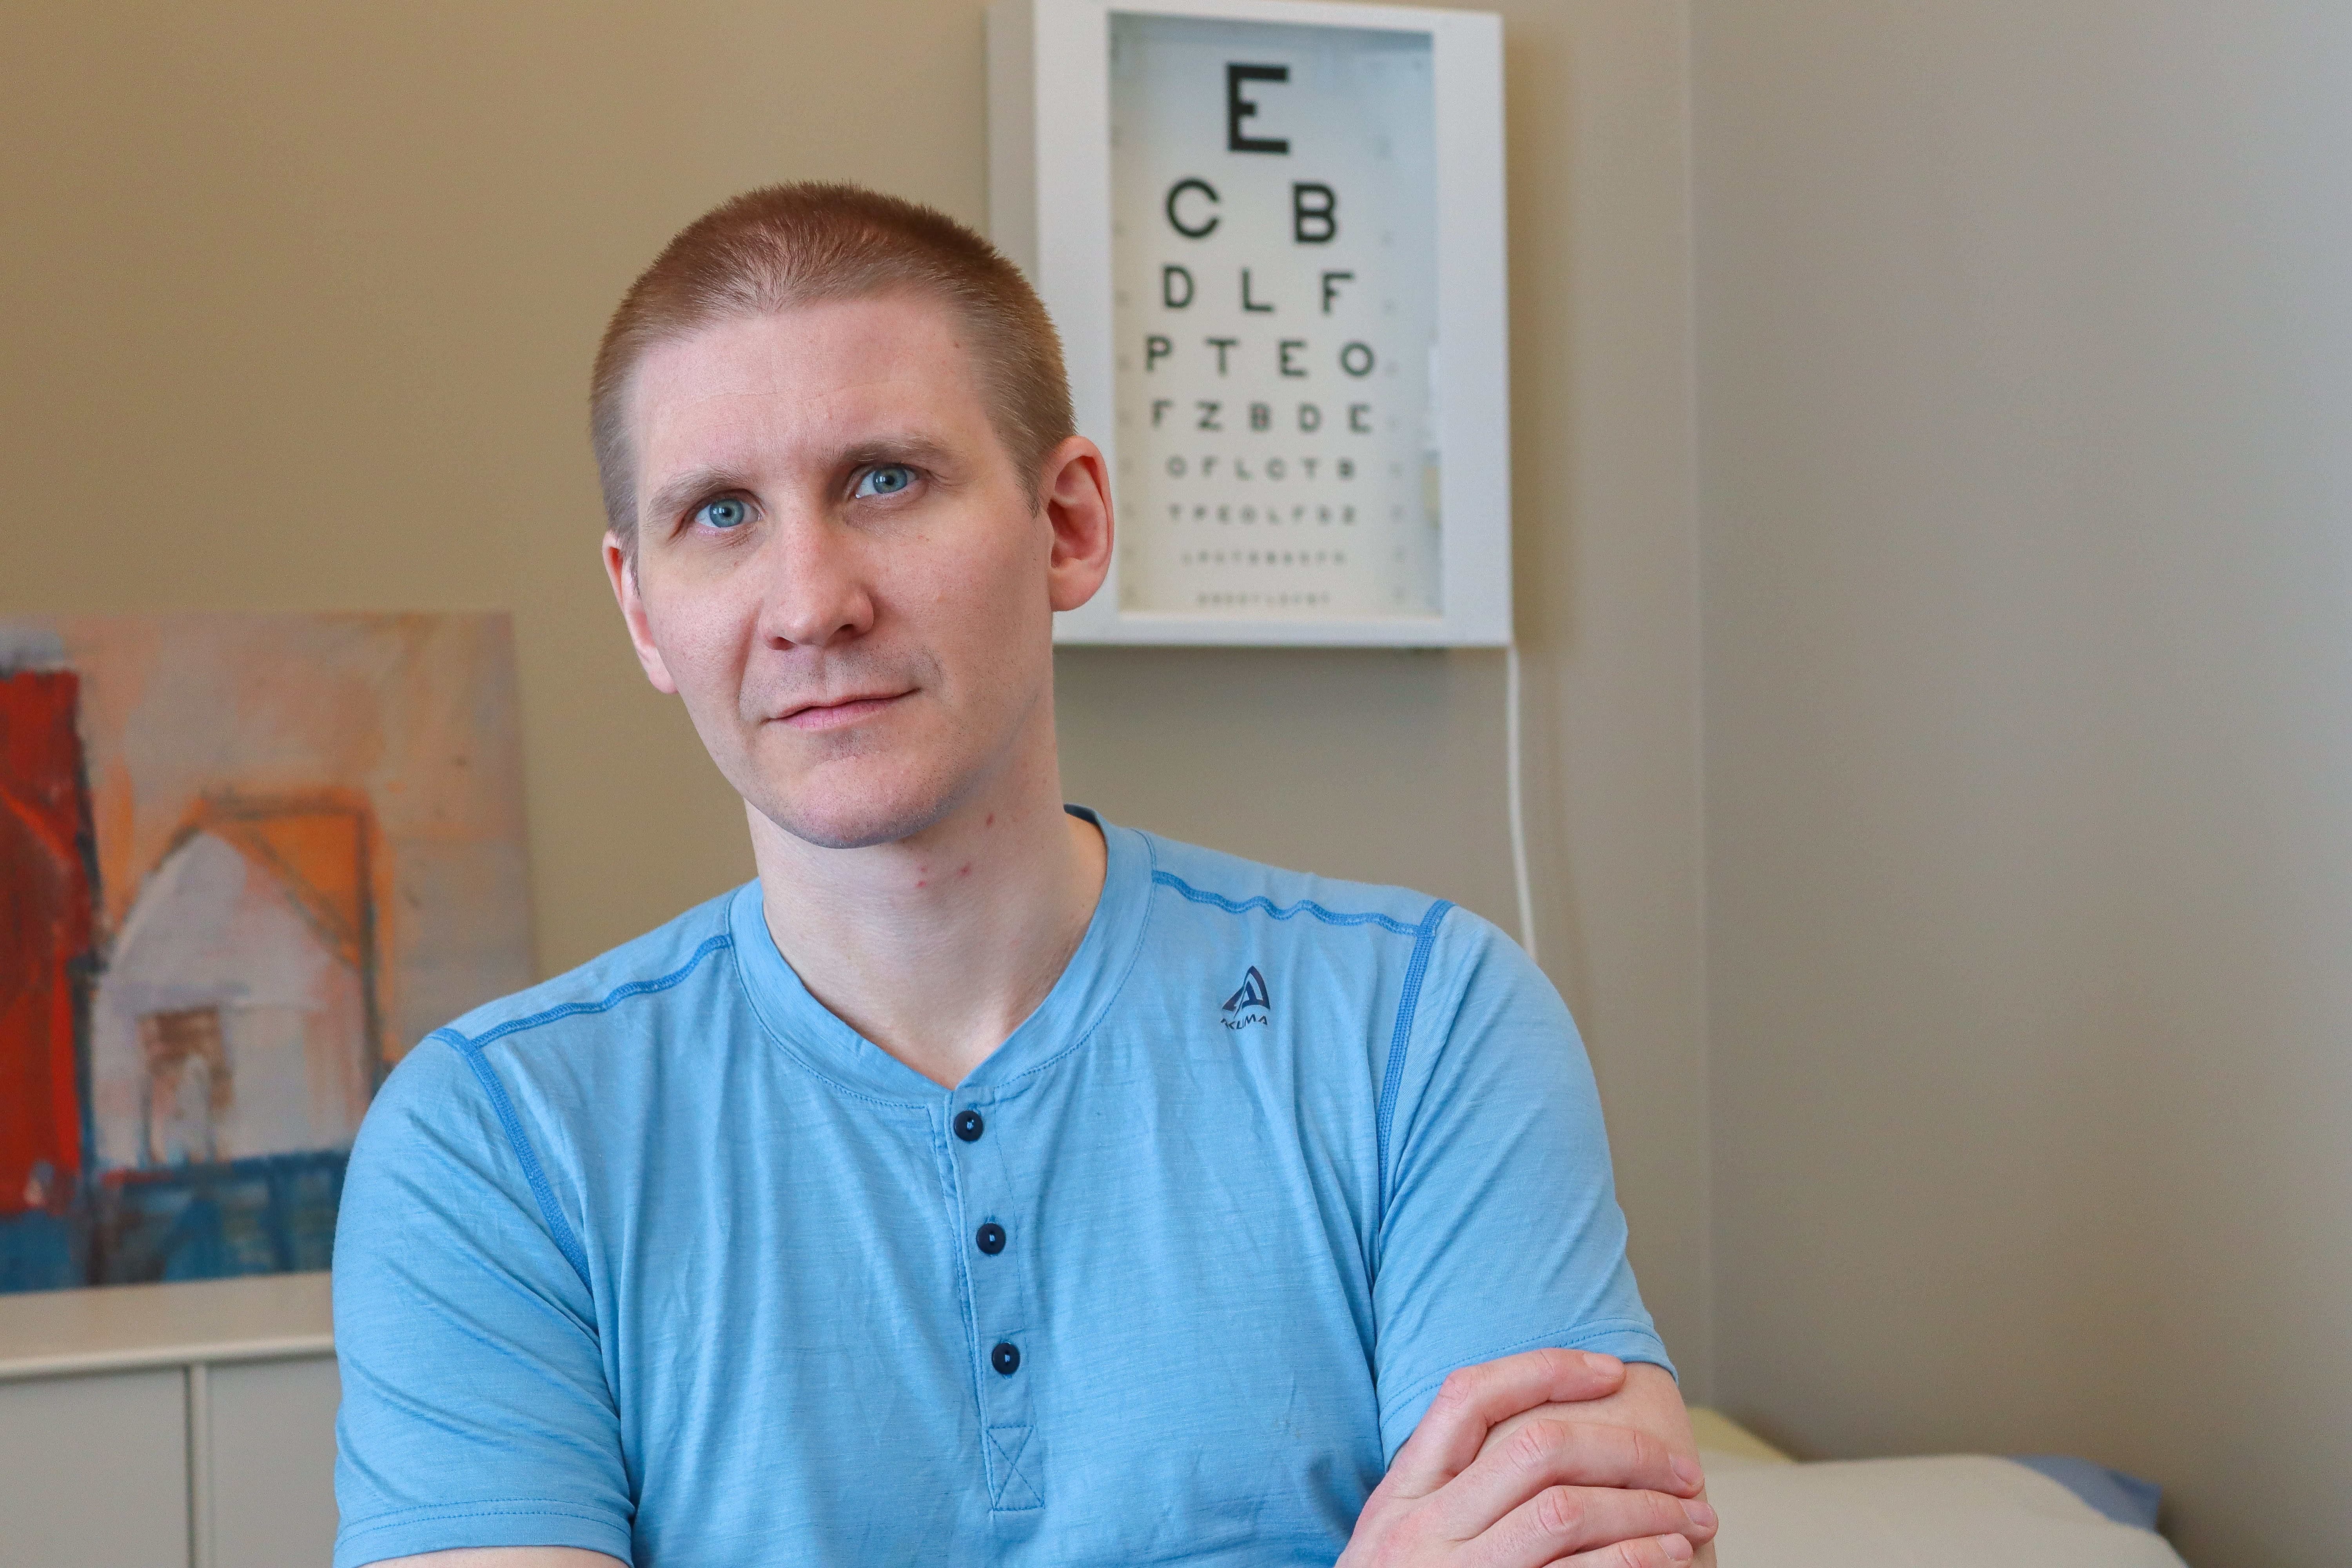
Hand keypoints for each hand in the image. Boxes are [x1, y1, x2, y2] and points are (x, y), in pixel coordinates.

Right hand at [1338, 1349, 1718, 1567]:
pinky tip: (1669, 1556)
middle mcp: (1425, 1529)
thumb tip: (1548, 1437)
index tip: (1611, 1370)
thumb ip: (1451, 1487)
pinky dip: (1635, 1561)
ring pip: (1566, 1512)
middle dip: (1625, 1448)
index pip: (1468, 1395)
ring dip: (1647, 1509)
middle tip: (1682, 1468)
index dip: (1545, 1370)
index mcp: (1403, 1493)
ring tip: (1692, 1516)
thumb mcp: (1401, 1534)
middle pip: (1537, 1449)